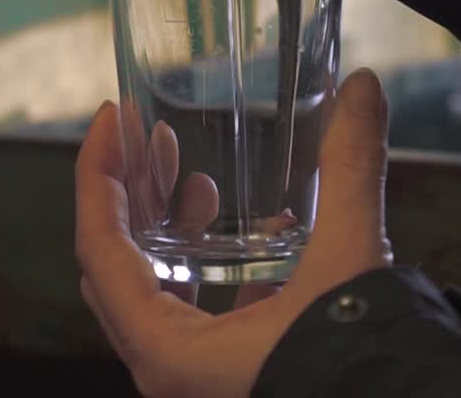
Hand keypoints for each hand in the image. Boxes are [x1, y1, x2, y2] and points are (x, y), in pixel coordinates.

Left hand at [75, 69, 393, 397]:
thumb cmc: (361, 367)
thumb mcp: (348, 263)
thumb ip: (349, 172)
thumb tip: (362, 91)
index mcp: (167, 352)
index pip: (98, 247)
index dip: (97, 173)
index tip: (113, 118)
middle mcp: (168, 369)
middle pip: (116, 266)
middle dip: (132, 195)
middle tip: (155, 141)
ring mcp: (196, 376)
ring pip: (154, 293)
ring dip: (170, 233)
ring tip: (200, 184)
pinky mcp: (230, 376)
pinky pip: (196, 318)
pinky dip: (211, 271)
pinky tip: (259, 234)